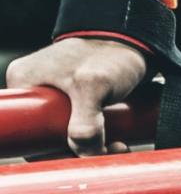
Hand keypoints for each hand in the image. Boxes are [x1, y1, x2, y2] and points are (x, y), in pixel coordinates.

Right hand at [6, 38, 147, 155]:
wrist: (142, 36)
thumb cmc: (113, 51)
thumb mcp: (94, 85)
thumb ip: (85, 124)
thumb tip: (84, 154)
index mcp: (25, 81)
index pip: (26, 131)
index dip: (51, 152)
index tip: (83, 157)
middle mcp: (37, 88)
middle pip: (49, 137)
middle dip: (80, 152)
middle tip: (111, 151)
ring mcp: (58, 93)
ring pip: (69, 134)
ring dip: (95, 147)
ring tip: (119, 147)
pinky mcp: (80, 97)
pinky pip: (84, 126)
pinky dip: (100, 138)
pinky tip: (118, 142)